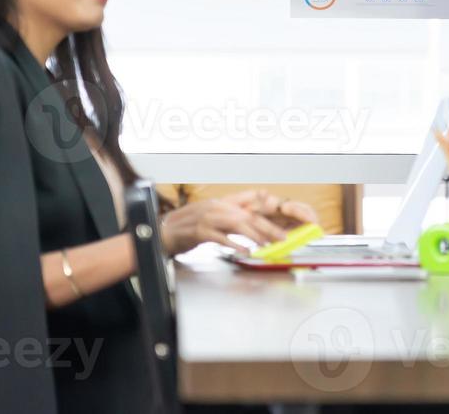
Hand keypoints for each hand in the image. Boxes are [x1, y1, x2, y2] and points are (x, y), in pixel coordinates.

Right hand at [157, 190, 316, 255]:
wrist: (161, 234)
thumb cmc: (189, 228)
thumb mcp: (213, 218)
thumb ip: (233, 218)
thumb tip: (254, 224)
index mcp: (223, 202)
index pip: (252, 197)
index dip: (271, 204)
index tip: (287, 215)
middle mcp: (217, 206)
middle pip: (249, 214)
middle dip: (269, 227)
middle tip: (283, 238)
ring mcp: (208, 218)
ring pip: (238, 224)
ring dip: (256, 235)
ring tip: (268, 245)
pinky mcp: (199, 232)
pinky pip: (220, 237)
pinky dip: (233, 244)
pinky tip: (244, 251)